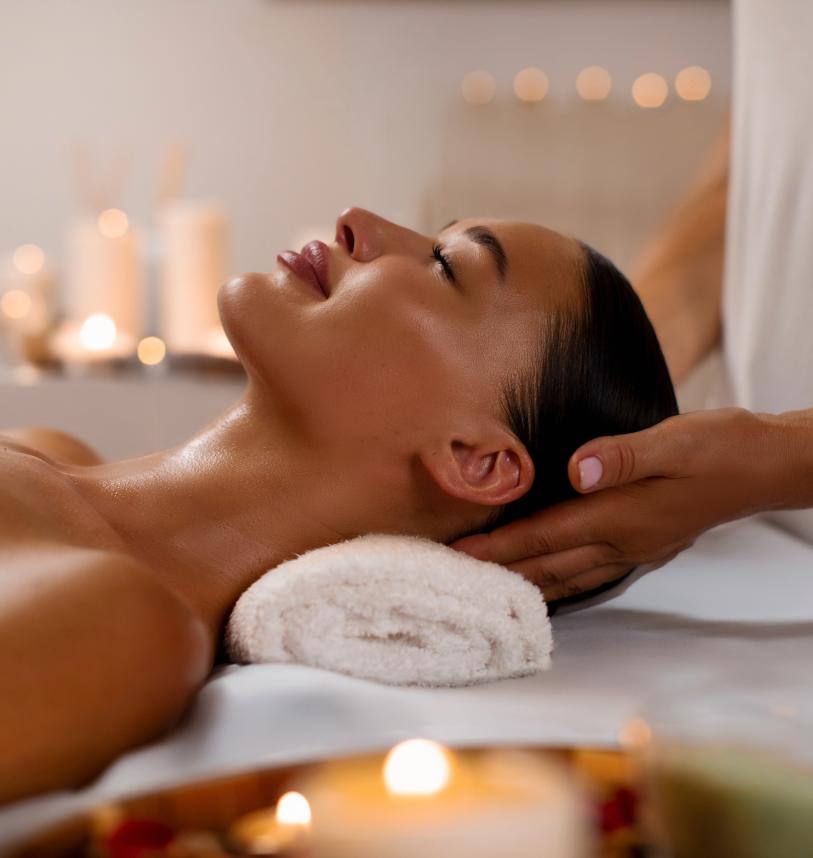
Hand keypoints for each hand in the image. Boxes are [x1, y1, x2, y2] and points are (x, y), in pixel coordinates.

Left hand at [450, 408, 795, 600]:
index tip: (461, 556)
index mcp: (621, 516)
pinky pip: (590, 574)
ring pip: (568, 576)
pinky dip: (560, 582)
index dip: (500, 547)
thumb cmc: (719, 450)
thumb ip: (623, 456)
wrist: (762, 468)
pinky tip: (550, 582)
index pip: (545, 535)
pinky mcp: (645, 544)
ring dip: (527, 583)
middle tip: (458, 581)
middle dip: (500, 573)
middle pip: (548, 564)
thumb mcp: (674, 442)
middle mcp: (623, 541)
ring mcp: (635, 549)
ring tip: (491, 590)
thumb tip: (577, 470)